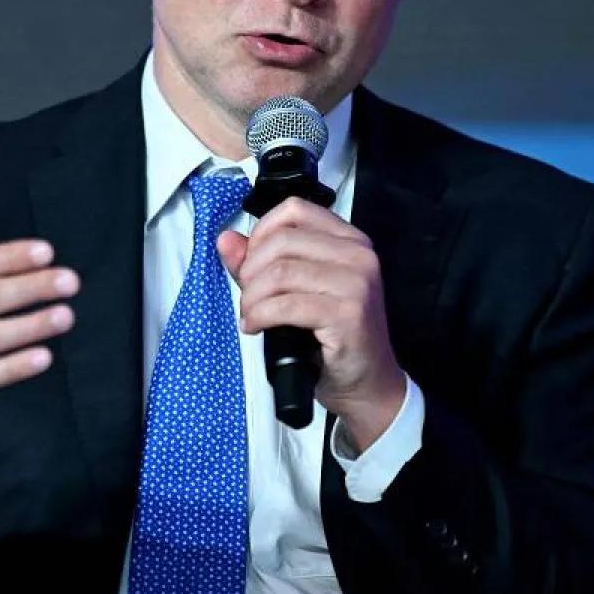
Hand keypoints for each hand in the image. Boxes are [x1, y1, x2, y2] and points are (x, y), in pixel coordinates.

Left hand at [216, 197, 405, 450]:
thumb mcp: (297, 290)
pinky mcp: (348, 314)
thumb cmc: (333, 336)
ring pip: (280, 273)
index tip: (249, 262)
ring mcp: (357, 283)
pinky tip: (255, 327)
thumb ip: (260, 262)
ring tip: (250, 315)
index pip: (294, 210)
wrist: (367, 382)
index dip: (261, 232)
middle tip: (247, 298)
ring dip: (252, 297)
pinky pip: (286, 305)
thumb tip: (226, 240)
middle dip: (250, 271)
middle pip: (281, 241)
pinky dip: (260, 316)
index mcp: (349, 240)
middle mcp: (358, 255)